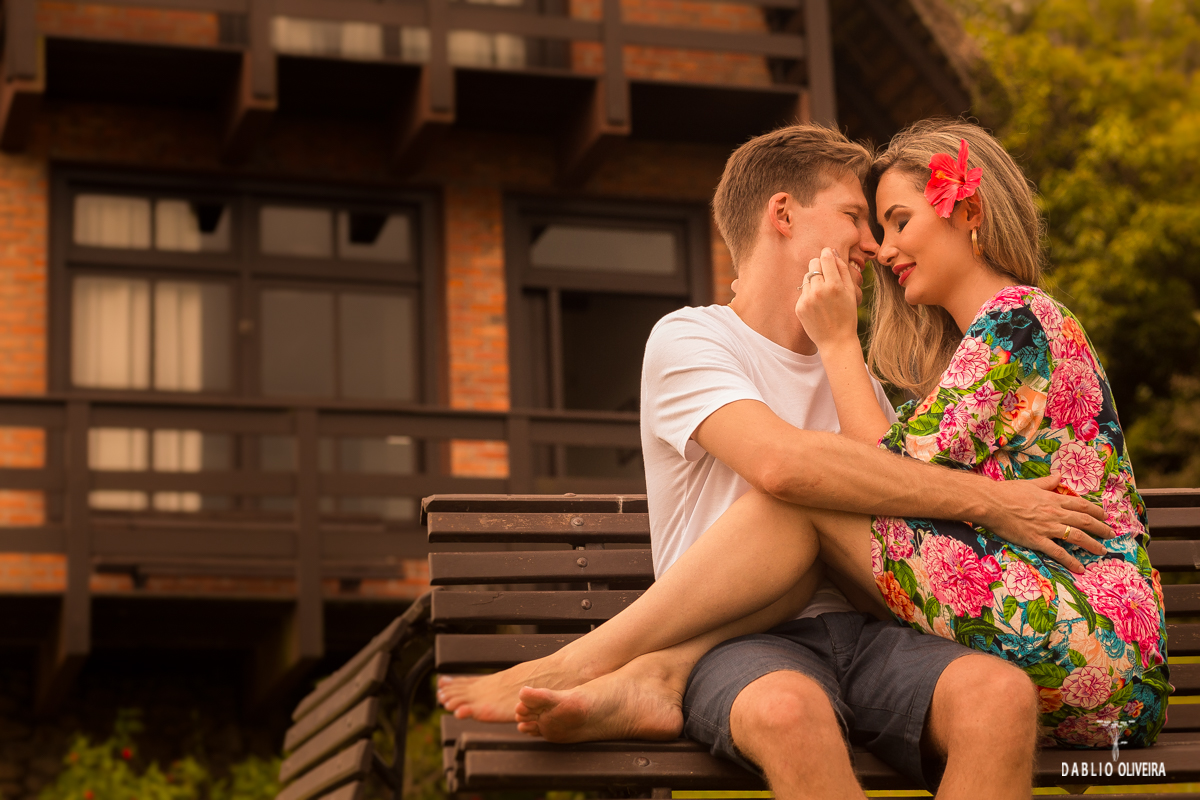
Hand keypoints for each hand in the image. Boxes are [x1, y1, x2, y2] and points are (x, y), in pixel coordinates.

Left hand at [794, 248, 860, 349]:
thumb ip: (843, 270)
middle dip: (819, 265)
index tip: (827, 253)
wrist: (836, 340)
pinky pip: (803, 291)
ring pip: (807, 277)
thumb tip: (833, 252)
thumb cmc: (847, 315)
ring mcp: (807, 299)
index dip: (827, 253)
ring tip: (823, 294)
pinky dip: (809, 294)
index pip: (825, 258)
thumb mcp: (850, 292)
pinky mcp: (799, 307)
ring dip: (814, 280)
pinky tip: (817, 305)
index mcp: (835, 285)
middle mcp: (819, 291)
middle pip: (813, 264)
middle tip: (826, 274)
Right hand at [979, 474, 1113, 573]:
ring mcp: (1047, 527)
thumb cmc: (1007, 492)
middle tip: (1111, 534)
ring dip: (1092, 544)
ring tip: (1102, 551)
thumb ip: (1047, 481)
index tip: (1105, 516)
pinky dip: (1071, 561)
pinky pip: (1058, 552)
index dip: (1097, 511)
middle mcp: (1054, 513)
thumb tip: (1058, 474)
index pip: (1082, 505)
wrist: (991, 502)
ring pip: (1077, 537)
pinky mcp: (1037, 540)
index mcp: (1053, 499)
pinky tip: (1080, 568)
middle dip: (1101, 528)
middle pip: (1085, 521)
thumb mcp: (1030, 483)